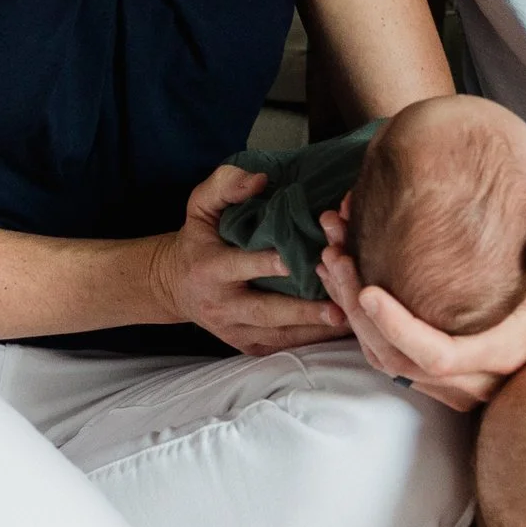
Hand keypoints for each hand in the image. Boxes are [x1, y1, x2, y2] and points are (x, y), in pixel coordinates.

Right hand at [156, 166, 348, 355]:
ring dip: (314, 330)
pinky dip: (310, 340)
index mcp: (209, 268)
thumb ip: (224, 186)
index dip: (264, 264)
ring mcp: (234, 330)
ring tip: (349, 322)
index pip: (238, 267)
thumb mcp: (200, 205)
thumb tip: (259, 180)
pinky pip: (281, 346)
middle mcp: (221, 304)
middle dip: (301, 311)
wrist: (176, 285)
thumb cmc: (198, 239)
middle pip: (264, 311)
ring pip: (278, 334)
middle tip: (337, 308)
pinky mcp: (247, 344)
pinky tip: (339, 332)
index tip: (293, 261)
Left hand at [317, 213, 525, 411]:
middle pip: (395, 360)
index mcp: (499, 355)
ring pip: (385, 362)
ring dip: (350, 314)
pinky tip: (346, 283)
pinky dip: (362, 324)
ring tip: (332, 260)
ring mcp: (454, 384)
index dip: (397, 327)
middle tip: (335, 255)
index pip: (435, 355)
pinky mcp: (441, 376)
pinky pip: (390, 359)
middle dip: (357, 310)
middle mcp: (472, 380)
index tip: (368, 289)